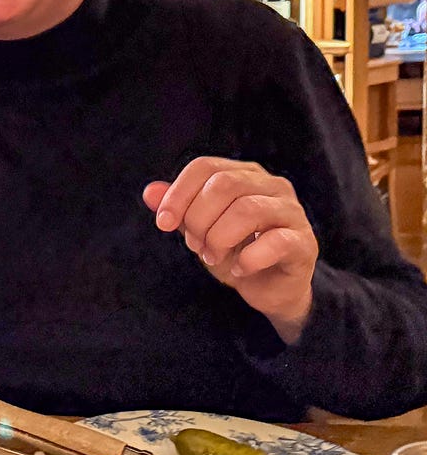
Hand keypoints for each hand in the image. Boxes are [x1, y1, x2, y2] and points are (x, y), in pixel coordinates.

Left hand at [143, 157, 317, 342]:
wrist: (270, 288)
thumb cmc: (234, 250)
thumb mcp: (199, 229)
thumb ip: (178, 209)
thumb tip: (149, 192)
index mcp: (244, 174)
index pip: (205, 167)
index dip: (178, 193)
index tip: (163, 223)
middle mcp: (272, 185)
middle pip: (224, 184)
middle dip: (199, 218)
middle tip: (195, 245)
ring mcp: (292, 212)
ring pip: (247, 210)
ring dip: (220, 238)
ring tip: (213, 256)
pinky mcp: (304, 242)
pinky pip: (275, 242)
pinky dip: (247, 259)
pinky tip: (238, 269)